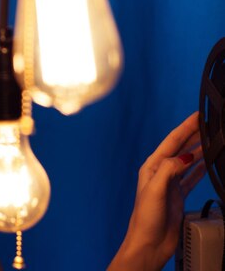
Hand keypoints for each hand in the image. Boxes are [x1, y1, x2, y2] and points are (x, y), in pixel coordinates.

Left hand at [109, 112, 206, 270]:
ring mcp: (169, 183)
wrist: (149, 243)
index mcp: (151, 167)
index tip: (198, 115)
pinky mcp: (177, 195)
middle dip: (193, 134)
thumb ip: (168, 170)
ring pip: (187, 161)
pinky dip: (200, 168)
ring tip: (212, 139)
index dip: (185, 128)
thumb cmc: (146, 218)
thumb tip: (184, 156)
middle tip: (209, 122)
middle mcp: (159, 172)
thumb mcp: (155, 190)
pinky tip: (207, 163)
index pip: (171, 142)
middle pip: (180, 148)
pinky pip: (191, 176)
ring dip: (198, 149)